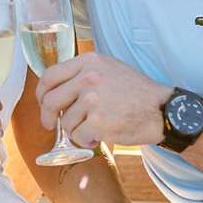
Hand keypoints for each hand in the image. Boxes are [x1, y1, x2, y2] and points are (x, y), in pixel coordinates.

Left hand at [36, 52, 169, 147]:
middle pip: (50, 100)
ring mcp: (93, 100)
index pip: (49, 76)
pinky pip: (78, 136)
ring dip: (76, 130)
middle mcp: (88, 77)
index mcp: (89, 62)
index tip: (43, 103)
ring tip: (94, 128)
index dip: (41, 94)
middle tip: (51, 125)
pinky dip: (86, 140)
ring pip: (66, 122)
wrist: (161, 110)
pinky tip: (101, 136)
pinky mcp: (98, 121)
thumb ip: (82, 73)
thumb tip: (55, 88)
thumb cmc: (136, 92)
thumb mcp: (109, 69)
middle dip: (47, 117)